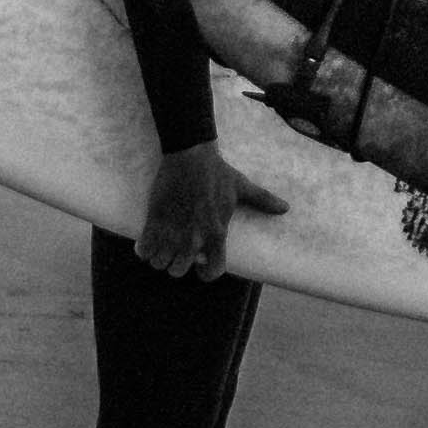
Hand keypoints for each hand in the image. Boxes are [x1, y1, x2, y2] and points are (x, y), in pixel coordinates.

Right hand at [135, 144, 286, 279]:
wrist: (190, 154)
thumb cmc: (218, 172)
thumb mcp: (242, 188)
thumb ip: (263, 201)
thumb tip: (285, 208)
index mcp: (216, 232)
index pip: (213, 270)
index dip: (206, 272)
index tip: (202, 263)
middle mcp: (193, 237)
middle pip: (178, 271)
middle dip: (176, 263)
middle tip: (177, 250)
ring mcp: (172, 230)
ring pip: (159, 263)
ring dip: (159, 257)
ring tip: (162, 244)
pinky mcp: (153, 220)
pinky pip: (143, 250)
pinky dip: (143, 249)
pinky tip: (147, 240)